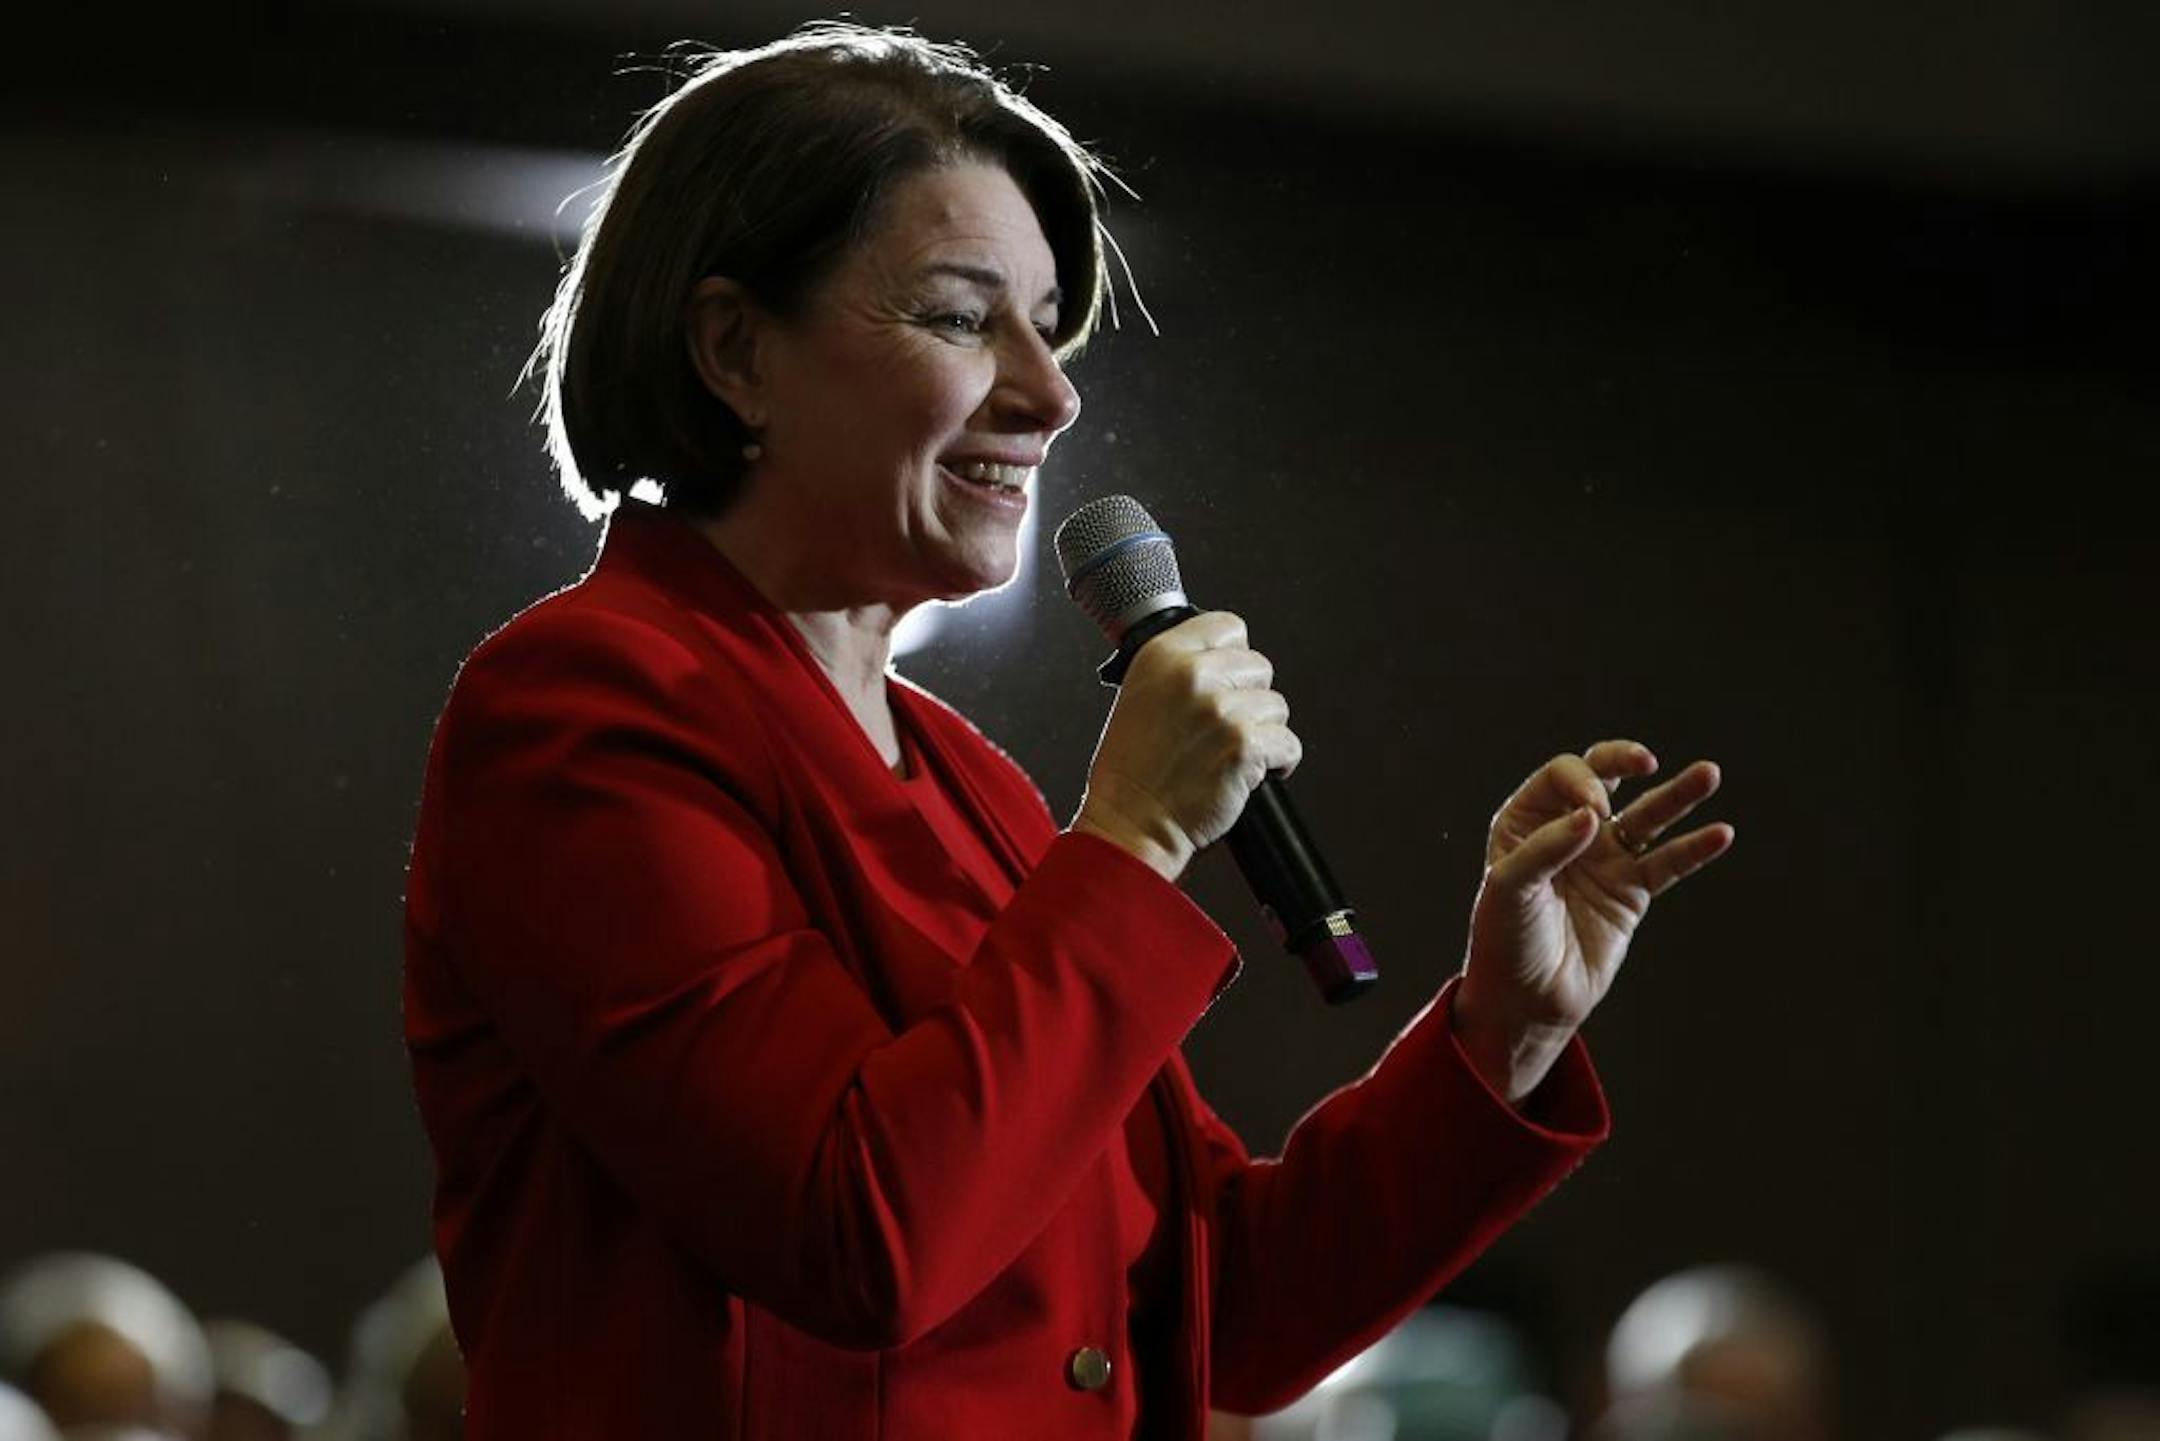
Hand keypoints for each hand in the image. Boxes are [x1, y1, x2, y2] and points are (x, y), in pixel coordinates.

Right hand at [1071, 611, 1300, 881]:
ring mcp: (1221, 709)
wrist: (1131, 822)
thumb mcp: (1140, 696)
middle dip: (1250, 699)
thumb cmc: (1131, 771)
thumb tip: (1226, 660)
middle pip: (1259, 667)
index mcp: (1162, 656)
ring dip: (1263, 733)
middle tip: (1226, 728)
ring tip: (1231, 754)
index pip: (1228, 627)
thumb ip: (1181, 670)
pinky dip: (1278, 763)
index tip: (1231, 680)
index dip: (1235, 656)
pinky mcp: (1245, 745)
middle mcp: (1192, 675)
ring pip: (1276, 707)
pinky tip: (1250, 773)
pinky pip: (1288, 744)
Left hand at [1454, 740, 1732, 1101]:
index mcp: (1526, 821)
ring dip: (1678, 794)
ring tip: (1709, 773)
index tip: (1593, 815)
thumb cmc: (1504, 940)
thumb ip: (1546, 849)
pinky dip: (1694, 848)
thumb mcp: (1510, 889)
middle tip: (1646, 760)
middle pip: (1603, 778)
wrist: (1527, 1000)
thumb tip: (1595, 814)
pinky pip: (1667, 862)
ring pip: (1646, 816)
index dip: (1582, 784)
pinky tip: (1720, 833)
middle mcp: (1567, 831)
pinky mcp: (1631, 891)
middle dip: (1624, 760)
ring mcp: (1603, 859)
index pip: (1562, 777)